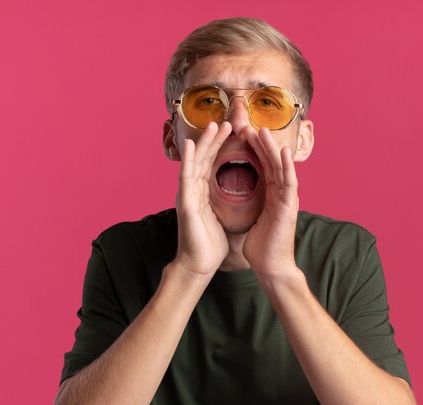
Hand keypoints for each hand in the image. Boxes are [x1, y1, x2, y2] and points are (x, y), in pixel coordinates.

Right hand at [174, 122, 231, 276]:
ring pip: (196, 163)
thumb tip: (236, 197)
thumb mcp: (221, 218)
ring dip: (204, 143)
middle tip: (226, 122)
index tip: (234, 133)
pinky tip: (192, 145)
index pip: (213, 165)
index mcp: (203, 194)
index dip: (222, 148)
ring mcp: (187, 196)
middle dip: (215, 140)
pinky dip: (189, 160)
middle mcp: (193, 191)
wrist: (199, 264)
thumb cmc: (210, 245)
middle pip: (205, 159)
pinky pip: (187, 178)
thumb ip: (223, 204)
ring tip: (214, 125)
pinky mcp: (186, 204)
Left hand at [242, 127, 299, 279]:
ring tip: (262, 130)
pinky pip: (289, 183)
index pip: (262, 168)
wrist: (270, 267)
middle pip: (270, 163)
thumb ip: (251, 207)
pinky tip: (282, 151)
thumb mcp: (252, 221)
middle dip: (260, 144)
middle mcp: (281, 195)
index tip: (241, 136)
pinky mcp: (289, 207)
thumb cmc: (261, 248)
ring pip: (280, 168)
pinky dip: (287, 166)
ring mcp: (287, 200)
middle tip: (248, 126)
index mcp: (271, 197)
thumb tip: (238, 201)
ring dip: (272, 148)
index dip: (253, 151)